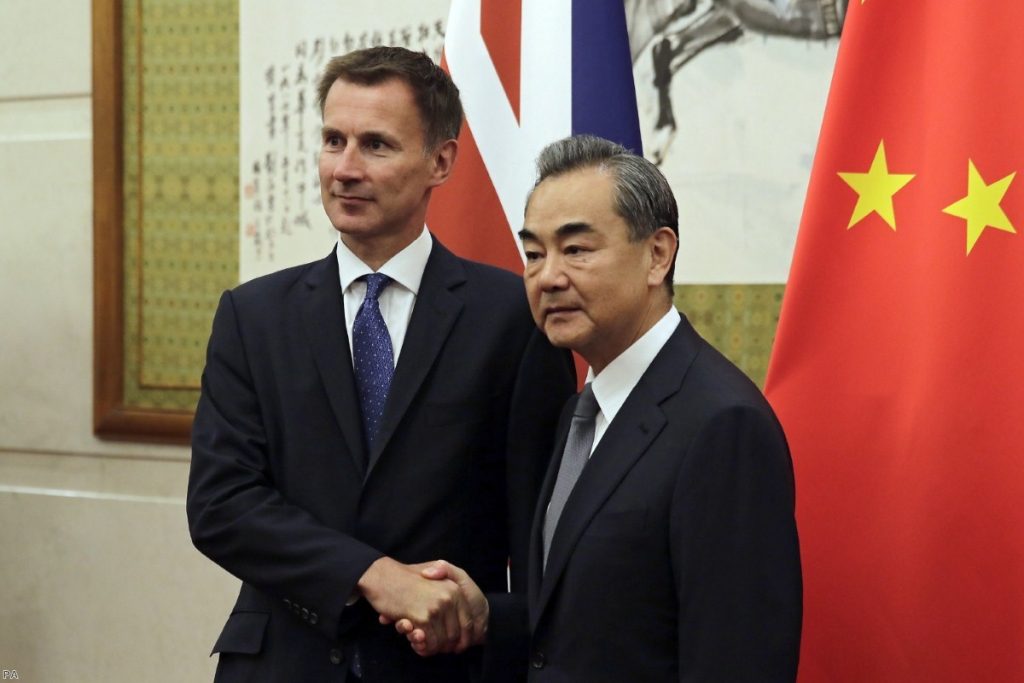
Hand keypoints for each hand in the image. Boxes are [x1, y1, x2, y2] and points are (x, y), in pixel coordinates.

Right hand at [357, 557, 471, 653]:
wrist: (382, 575)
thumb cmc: (405, 576)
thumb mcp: (434, 572)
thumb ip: (448, 584)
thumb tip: (458, 605)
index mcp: (455, 589)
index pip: (468, 623)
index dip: (463, 638)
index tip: (455, 647)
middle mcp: (449, 598)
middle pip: (455, 635)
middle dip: (445, 646)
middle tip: (435, 647)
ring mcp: (436, 608)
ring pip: (442, 641)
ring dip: (432, 648)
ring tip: (422, 643)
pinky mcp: (422, 617)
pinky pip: (428, 642)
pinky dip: (422, 647)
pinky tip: (415, 641)